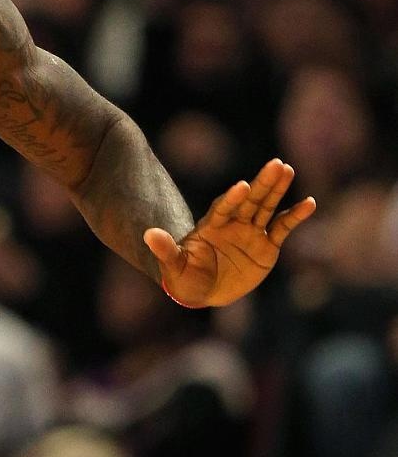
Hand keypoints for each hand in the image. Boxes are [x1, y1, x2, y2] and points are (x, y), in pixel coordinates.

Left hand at [145, 159, 314, 307]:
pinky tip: (309, 203)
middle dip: (262, 184)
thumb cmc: (186, 278)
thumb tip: (148, 235)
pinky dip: (295, 216)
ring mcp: (251, 231)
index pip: (224, 208)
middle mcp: (234, 223)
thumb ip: (165, 251)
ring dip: (278, 190)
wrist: (205, 291)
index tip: (242, 186)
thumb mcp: (174, 267)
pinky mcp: (267, 245)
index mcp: (212, 226)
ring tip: (288, 170)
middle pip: (250, 200)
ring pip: (267, 207)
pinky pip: (283, 228)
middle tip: (276, 164)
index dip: (232, 198)